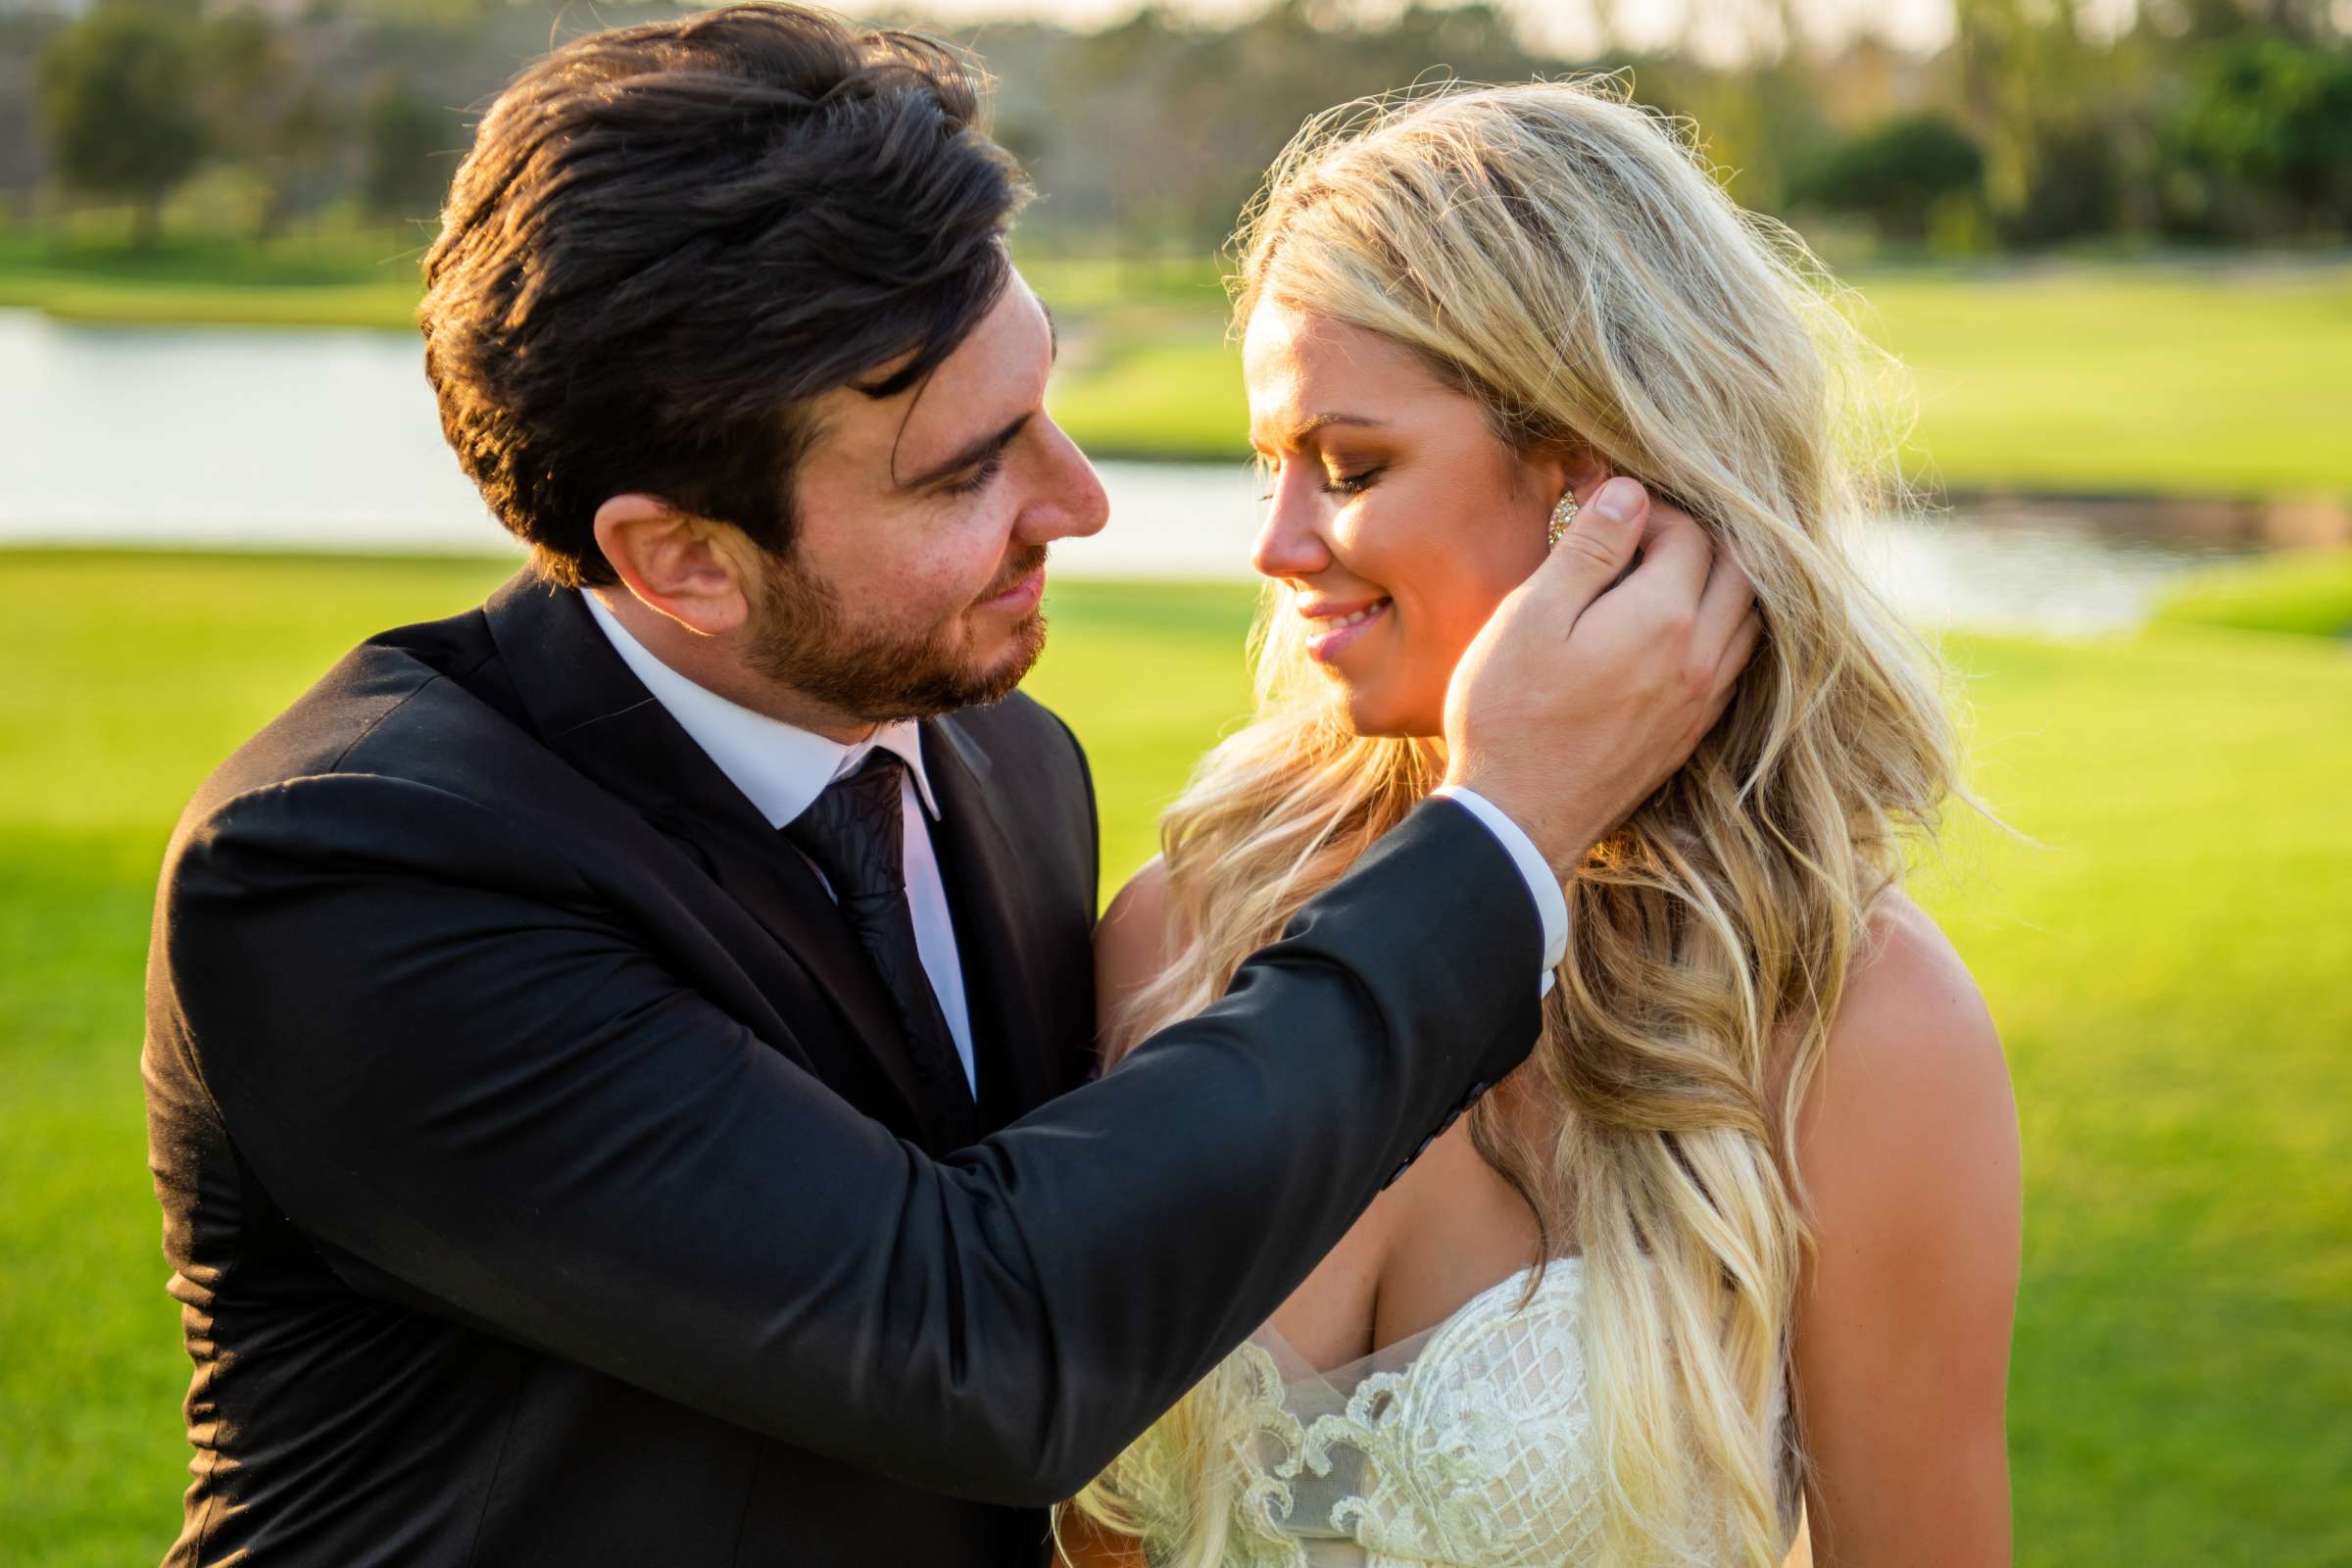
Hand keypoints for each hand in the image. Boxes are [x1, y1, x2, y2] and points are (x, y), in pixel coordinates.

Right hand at [1442, 475, 1760, 875]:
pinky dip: (1720, 628)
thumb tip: (1630, 493)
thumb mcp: (1531, 616)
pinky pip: (1734, 662)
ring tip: (1662, 575)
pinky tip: (1674, 630)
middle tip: (1638, 538)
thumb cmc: (1509, 713)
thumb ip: (1588, 549)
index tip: (1602, 515)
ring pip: (1747, 617)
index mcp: (1663, 617)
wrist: (1517, 818)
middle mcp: (1701, 656)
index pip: (1690, 533)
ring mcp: (1703, 699)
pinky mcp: (1692, 732)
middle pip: (1738, 568)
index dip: (1648, 511)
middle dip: (1696, 538)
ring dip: (1718, 582)